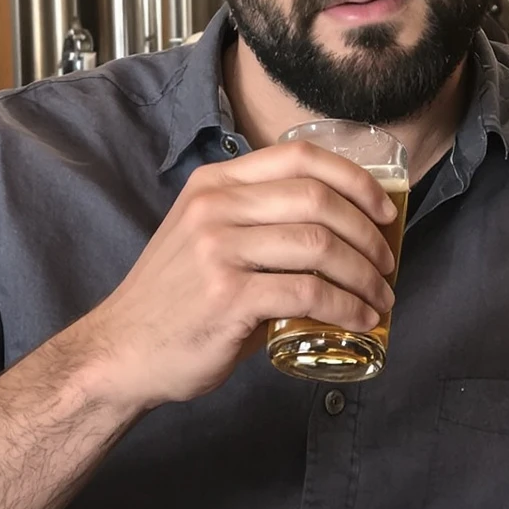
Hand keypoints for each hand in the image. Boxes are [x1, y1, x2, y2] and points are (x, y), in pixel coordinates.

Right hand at [72, 142, 399, 415]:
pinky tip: (359, 319)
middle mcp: (216, 207)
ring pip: (320, 246)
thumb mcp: (205, 239)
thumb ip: (256, 225)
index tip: (383, 210)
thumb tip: (336, 236)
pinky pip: (308, 293)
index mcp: (214, 184)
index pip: (300, 157)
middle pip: (318, 200)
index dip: (354, 179)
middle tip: (387, 263)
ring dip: (364, 274)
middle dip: (368, 232)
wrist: (121, 352)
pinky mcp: (228, 295)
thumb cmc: (173, 302)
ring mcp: (220, 250)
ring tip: (381, 297)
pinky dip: (345, 307)